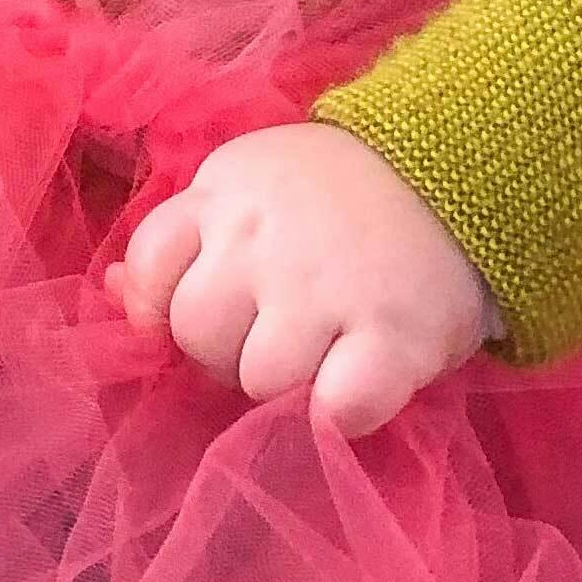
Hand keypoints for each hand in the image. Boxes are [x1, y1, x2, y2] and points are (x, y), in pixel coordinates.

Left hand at [106, 121, 499, 437]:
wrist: (471, 168)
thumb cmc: (348, 198)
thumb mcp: (254, 191)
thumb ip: (186, 240)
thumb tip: (110, 294)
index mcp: (226, 192)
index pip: (150, 268)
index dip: (169, 303)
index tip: (218, 306)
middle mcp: (262, 238)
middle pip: (196, 333)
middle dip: (228, 350)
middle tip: (281, 334)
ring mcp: (324, 288)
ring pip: (258, 380)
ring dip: (287, 386)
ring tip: (327, 354)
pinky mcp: (389, 336)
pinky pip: (335, 410)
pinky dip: (343, 413)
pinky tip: (361, 384)